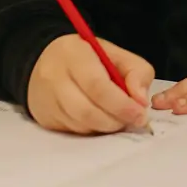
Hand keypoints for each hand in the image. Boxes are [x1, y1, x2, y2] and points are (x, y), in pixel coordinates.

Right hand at [27, 35, 153, 133]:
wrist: (49, 61)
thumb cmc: (88, 58)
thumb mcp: (117, 54)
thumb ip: (137, 72)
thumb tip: (141, 101)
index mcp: (74, 55)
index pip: (97, 86)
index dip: (121, 104)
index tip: (140, 114)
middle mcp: (54, 78)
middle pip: (87, 111)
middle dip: (115, 121)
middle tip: (133, 121)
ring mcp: (46, 100)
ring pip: (80, 125)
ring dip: (105, 128)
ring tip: (118, 119)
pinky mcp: (45, 118)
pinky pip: (73, 131)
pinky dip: (92, 130)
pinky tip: (100, 120)